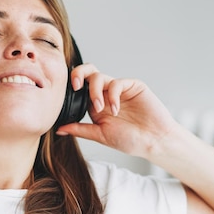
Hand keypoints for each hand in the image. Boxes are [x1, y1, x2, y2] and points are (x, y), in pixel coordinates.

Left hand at [56, 64, 177, 159]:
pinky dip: (112, 95)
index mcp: (96, 104)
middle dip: (78, 73)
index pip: (79, 87)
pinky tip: (115, 109)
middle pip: (87, 72)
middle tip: (75, 86)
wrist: (154, 141)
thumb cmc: (130, 140)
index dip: (70, 86)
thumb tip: (59, 129)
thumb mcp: (100, 135)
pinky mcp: (132, 85)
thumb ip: (80, 129)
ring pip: (99, 76)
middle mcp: (106, 93)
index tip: (66, 95)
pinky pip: (116, 82)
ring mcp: (118, 89)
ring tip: (101, 108)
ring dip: (95, 91)